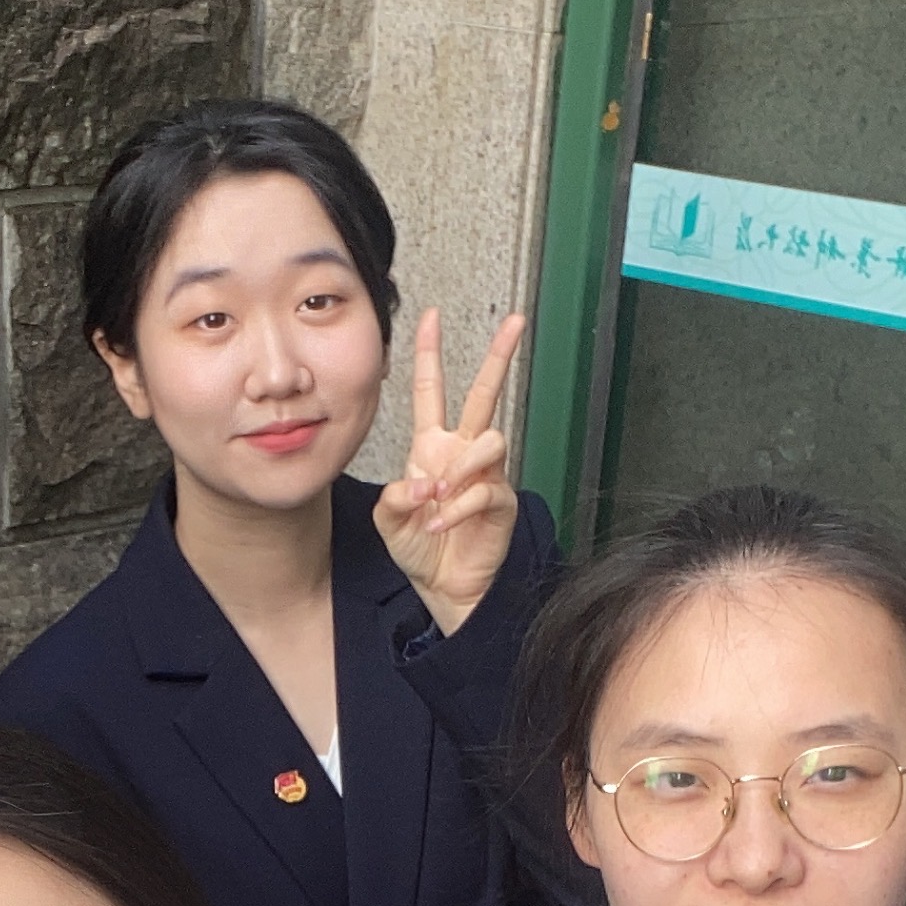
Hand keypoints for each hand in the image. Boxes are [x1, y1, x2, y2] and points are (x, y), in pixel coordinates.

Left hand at [372, 307, 527, 632]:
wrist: (445, 588)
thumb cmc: (420, 549)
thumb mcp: (389, 521)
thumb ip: (394, 498)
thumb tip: (422, 482)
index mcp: (433, 447)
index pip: (431, 390)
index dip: (429, 354)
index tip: (431, 317)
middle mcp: (463, 453)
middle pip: (484, 394)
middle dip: (499, 356)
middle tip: (516, 323)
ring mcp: (486, 474)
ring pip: (491, 440)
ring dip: (462, 467)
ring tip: (440, 497)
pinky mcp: (500, 501)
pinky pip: (486, 490)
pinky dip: (459, 508)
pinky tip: (440, 524)